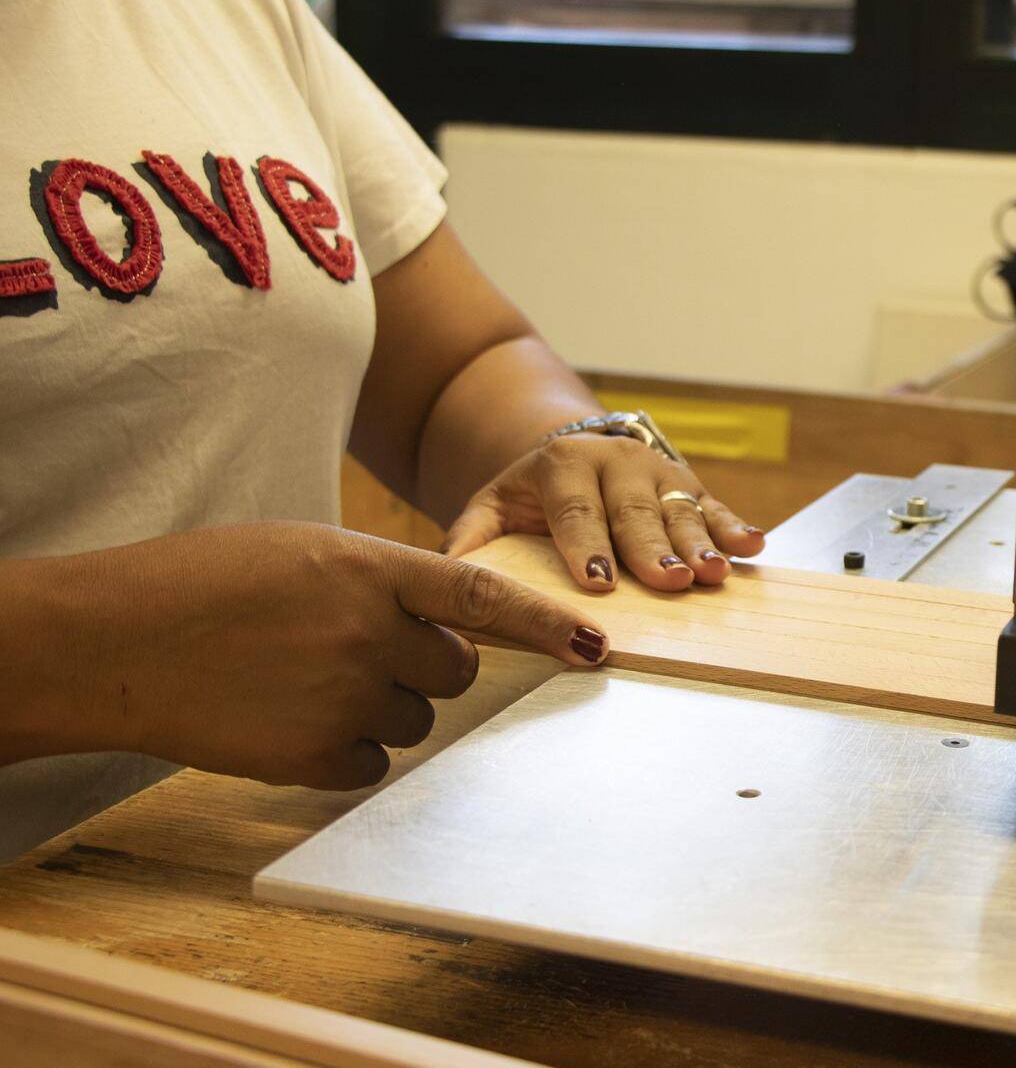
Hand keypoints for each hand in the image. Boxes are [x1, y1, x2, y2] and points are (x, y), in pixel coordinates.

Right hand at [30, 521, 609, 788]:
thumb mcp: (304, 552)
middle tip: (357, 654)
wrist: (117, 641)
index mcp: (369, 569)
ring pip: (415, 722)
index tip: (596, 645)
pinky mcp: (312, 754)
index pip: (484, 597)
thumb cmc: (206, 584)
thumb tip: (444, 628)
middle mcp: (368, 633)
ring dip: (379, 709)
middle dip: (426, 669)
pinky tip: (287, 719)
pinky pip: (370, 765)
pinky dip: (340, 751)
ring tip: (301, 680)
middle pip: (455, 671)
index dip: (545, 624)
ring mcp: (342, 696)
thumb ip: (380, 583)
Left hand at [442, 433, 765, 592]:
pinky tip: (754, 547)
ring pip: (680, 511)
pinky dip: (736, 527)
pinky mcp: (690, 486)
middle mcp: (614, 461)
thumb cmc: (529, 498)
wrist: (570, 458)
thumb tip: (444, 582)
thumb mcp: (490, 509)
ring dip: (700, 544)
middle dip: (651, 549)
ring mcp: (657, 471)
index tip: (597, 582)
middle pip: (635, 512)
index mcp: (561, 464)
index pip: (574, 510)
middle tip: (667, 583)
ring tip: (714, 574)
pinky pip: (716, 507)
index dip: (586, 545)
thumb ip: (468, 542)